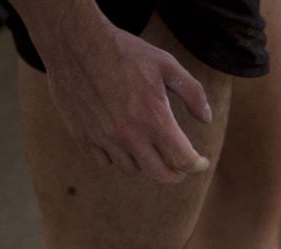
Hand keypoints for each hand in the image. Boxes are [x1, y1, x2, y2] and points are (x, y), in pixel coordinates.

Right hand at [34, 11, 212, 183]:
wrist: (74, 41)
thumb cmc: (123, 50)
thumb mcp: (166, 64)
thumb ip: (192, 92)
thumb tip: (206, 119)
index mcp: (154, 117)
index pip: (184, 160)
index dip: (197, 165)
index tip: (201, 162)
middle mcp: (129, 133)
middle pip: (160, 175)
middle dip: (175, 174)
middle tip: (179, 166)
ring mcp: (104, 137)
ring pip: (131, 169)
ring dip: (143, 162)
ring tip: (145, 145)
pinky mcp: (82, 135)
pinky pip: (103, 162)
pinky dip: (114, 157)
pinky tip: (119, 142)